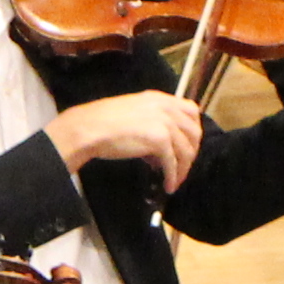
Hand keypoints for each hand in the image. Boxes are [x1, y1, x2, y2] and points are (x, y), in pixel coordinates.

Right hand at [51, 88, 207, 186]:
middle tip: (183, 166)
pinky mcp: (159, 140)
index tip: (188, 145)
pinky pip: (173, 163)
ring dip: (183, 169)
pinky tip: (168, 185)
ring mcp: (164, 123)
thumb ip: (152, 125)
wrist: (88, 128)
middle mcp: (166, 107)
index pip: (191, 111)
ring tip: (174, 181)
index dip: (193, 130)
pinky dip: (173, 176)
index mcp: (159, 98)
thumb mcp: (134, 114)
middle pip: (194, 132)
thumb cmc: (102, 123)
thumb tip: (161, 150)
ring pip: (186, 150)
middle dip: (191, 152)